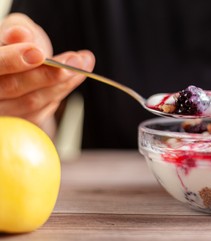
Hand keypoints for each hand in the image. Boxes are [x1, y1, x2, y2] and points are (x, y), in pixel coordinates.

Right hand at [0, 13, 94, 135]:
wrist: (23, 66)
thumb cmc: (16, 44)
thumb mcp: (17, 29)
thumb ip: (17, 30)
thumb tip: (20, 34)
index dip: (13, 60)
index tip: (39, 54)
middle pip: (13, 87)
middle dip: (47, 74)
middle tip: (74, 61)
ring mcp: (2, 110)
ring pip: (31, 101)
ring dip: (62, 83)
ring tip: (83, 64)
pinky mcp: (20, 121)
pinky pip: (42, 111)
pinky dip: (62, 91)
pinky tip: (76, 77)